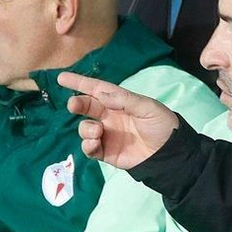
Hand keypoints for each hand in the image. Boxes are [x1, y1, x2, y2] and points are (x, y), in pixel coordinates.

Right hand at [59, 72, 180, 170]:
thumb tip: (100, 94)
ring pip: (85, 128)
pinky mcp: (106, 152)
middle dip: (77, 104)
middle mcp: (111, 117)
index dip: (80, 83)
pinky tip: (95, 143)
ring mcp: (107, 134)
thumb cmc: (162, 125)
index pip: (97, 90)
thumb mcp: (148, 108)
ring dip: (86, 128)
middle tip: (74, 105)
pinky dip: (88, 145)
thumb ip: (124, 100)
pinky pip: (89, 148)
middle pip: (87, 107)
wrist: (170, 153)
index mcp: (120, 102)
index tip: (62, 78)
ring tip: (97, 131)